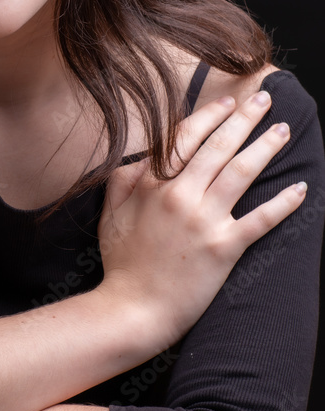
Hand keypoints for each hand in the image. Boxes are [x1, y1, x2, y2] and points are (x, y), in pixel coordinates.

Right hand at [96, 91, 306, 341]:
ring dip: (265, 147)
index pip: (185, 138)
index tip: (227, 102)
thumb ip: (122, 179)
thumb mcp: (110, 214)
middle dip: (244, 119)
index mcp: (151, 184)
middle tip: (264, 101)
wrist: (133, 309)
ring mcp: (204, 220)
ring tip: (282, 131)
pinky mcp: (224, 247)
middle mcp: (179, 195)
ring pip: (241, 172)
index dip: (210, 115)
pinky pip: (260, 219)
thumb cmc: (121, 263)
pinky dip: (283, 203)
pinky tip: (300, 188)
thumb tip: (139, 156)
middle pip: (218, 147)